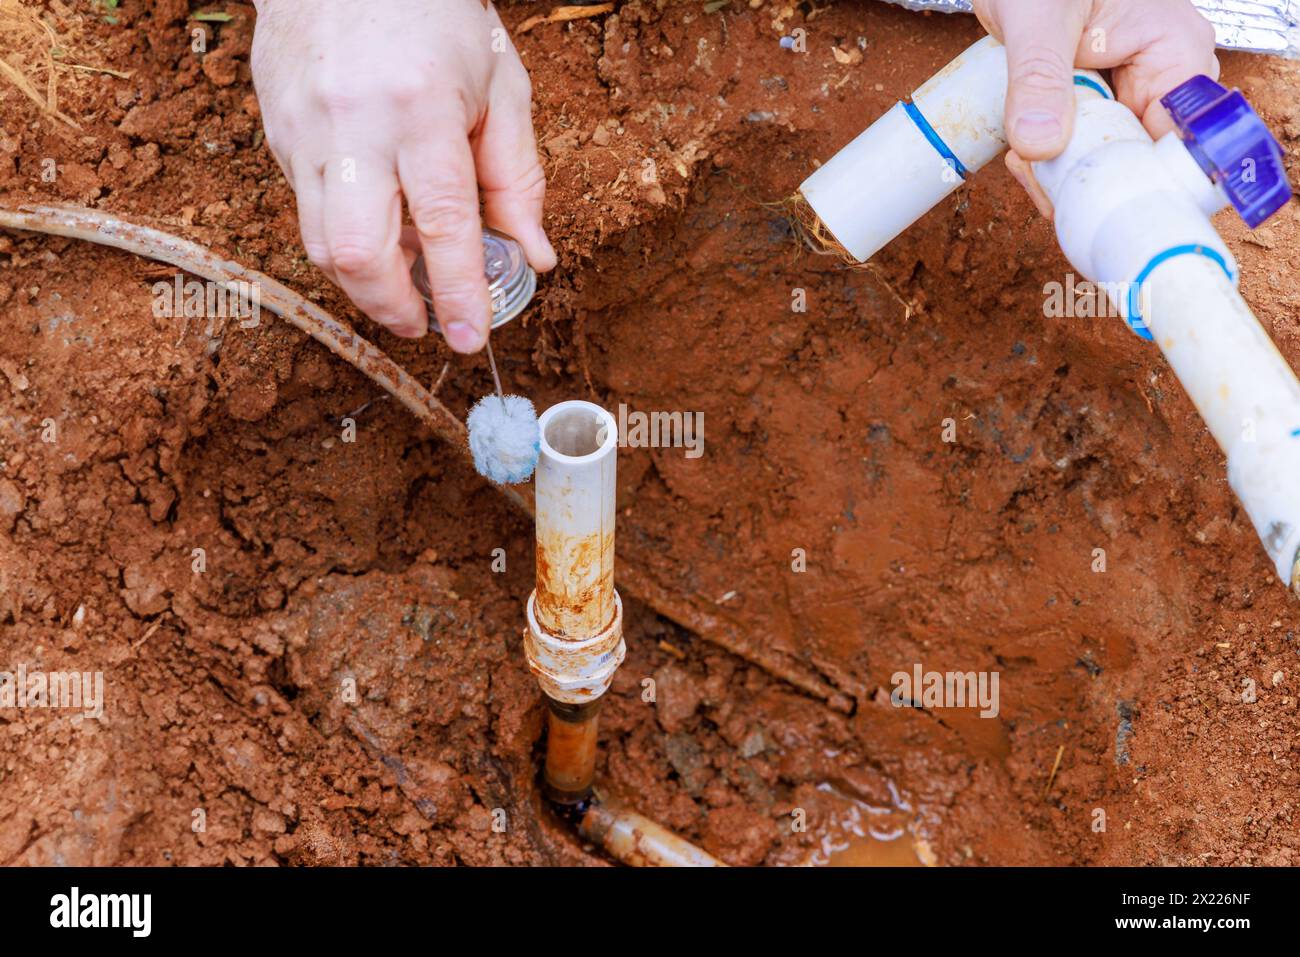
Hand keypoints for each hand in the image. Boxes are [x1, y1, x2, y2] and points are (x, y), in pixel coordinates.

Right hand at [250, 0, 555, 351]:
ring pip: (322, 244)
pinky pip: (309, 212)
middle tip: (425, 321)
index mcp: (422, 109)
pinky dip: (346, 241)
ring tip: (404, 283)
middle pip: (360, 253)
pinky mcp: (277, 136)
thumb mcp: (500, 85)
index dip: (458, 292)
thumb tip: (534, 257)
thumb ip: (517, 176)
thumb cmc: (434, 15)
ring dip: (365, 285)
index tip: (469, 338)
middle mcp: (355, 124)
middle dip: (393, 307)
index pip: (442, 224)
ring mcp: (305, 131)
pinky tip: (379, 231)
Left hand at [972, 0, 1220, 216]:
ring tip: (1019, 161)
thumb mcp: (1038, 18)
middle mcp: (1163, 74)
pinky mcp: (1097, 98)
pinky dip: (1050, 157)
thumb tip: (1040, 147)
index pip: (1176, 142)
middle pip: (1137, 159)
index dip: (1132, 179)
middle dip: (1083, 178)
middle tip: (1031, 175)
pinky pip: (1081, 144)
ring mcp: (1130, 88)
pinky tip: (1021, 154)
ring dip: (1060, 171)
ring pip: (1105, 157)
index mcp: (1176, 51)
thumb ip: (1038, 77)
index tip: (1080, 196)